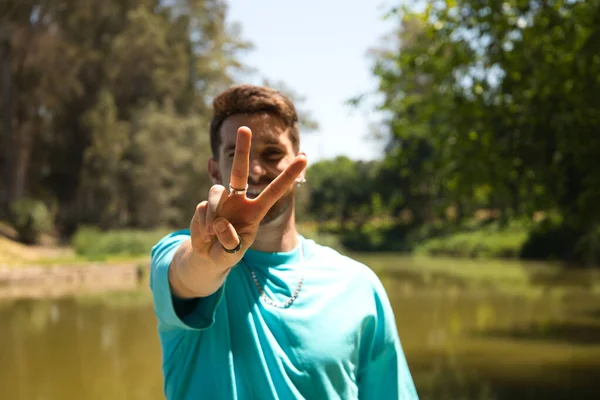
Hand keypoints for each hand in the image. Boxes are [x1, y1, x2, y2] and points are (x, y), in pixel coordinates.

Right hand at [189, 126, 306, 269]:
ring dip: (215, 213)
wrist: (208, 256)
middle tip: (244, 128)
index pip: (275, 190)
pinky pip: (204, 209)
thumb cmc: (228, 251)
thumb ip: (231, 240)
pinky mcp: (204, 206)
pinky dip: (204, 225)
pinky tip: (206, 235)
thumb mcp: (234, 252)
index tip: (305, 156)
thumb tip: (220, 222)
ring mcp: (221, 201)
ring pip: (217, 192)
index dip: (289, 174)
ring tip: (213, 233)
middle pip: (240, 172)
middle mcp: (238, 200)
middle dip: (242, 150)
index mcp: (255, 210)